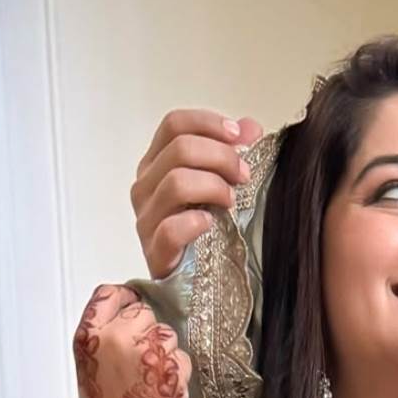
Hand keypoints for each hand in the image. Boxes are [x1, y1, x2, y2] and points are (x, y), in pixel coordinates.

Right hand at [73, 284, 189, 397]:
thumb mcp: (90, 369)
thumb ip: (104, 337)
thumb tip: (126, 314)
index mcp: (89, 338)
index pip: (108, 295)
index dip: (124, 297)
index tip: (130, 300)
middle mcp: (116, 338)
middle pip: (142, 311)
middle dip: (145, 331)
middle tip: (138, 360)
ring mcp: (147, 350)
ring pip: (166, 332)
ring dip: (163, 350)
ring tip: (147, 379)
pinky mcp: (173, 364)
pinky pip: (181, 354)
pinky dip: (176, 369)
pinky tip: (160, 388)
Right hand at [131, 109, 262, 277]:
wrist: (195, 274)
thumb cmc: (207, 222)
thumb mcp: (220, 180)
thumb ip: (234, 150)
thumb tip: (251, 126)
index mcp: (158, 162)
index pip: (174, 124)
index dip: (209, 123)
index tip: (240, 136)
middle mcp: (146, 185)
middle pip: (179, 148)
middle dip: (222, 156)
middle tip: (244, 175)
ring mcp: (146, 217)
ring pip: (176, 182)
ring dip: (214, 186)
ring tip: (232, 201)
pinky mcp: (154, 250)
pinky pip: (170, 228)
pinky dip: (195, 222)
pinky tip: (211, 223)